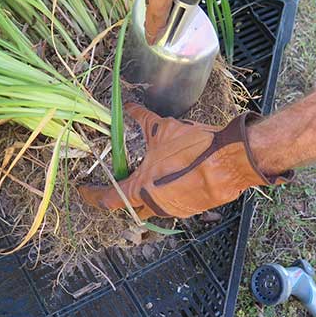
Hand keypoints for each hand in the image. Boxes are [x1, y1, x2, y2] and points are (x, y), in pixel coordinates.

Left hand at [78, 103, 288, 218]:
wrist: (232, 161)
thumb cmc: (195, 148)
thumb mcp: (163, 130)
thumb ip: (143, 121)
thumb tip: (128, 106)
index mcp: (142, 189)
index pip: (108, 199)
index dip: (92, 195)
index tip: (83, 190)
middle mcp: (155, 205)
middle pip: (129, 206)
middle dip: (120, 194)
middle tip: (116, 179)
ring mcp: (175, 210)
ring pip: (152, 205)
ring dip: (145, 192)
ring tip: (146, 173)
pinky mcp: (192, 208)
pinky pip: (171, 203)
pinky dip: (165, 191)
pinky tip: (170, 174)